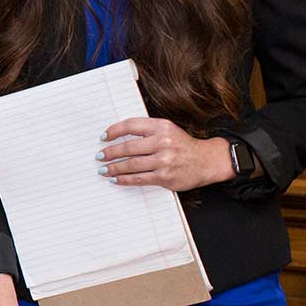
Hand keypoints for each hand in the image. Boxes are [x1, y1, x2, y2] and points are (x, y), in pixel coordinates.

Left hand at [99, 117, 233, 190]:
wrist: (207, 160)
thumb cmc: (183, 145)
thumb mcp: (168, 130)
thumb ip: (147, 131)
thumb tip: (118, 137)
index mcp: (161, 126)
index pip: (131, 125)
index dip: (114, 131)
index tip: (103, 137)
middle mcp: (162, 142)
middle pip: (128, 147)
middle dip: (110, 153)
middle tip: (99, 156)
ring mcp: (164, 160)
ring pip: (131, 164)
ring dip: (114, 168)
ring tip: (104, 169)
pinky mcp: (165, 176)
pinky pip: (139, 178)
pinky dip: (124, 179)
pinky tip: (116, 179)